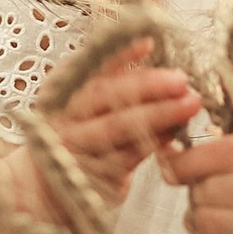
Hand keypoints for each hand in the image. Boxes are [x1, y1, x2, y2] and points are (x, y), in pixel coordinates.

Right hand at [43, 39, 202, 210]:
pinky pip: (128, 158)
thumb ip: (109, 76)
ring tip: (189, 104)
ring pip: (120, 129)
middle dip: (148, 87)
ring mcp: (76, 151)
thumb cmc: (73, 134)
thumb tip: (147, 45)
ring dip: (159, 116)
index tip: (150, 43)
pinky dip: (154, 143)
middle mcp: (64, 120)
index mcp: (60, 94)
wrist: (43, 189)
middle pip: (107, 98)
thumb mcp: (80, 101)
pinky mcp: (92, 178)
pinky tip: (174, 132)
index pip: (91, 68)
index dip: (120, 55)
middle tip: (182, 80)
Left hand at [157, 131, 232, 233]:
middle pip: (207, 189)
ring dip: (198, 219)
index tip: (171, 167)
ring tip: (215, 216)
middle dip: (198, 193)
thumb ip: (209, 149)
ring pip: (202, 220)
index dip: (187, 161)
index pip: (222, 152)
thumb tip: (164, 152)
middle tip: (209, 196)